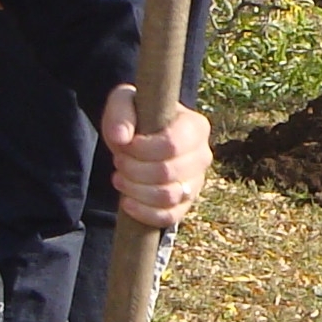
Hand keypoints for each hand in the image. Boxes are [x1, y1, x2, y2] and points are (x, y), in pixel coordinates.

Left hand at [100, 83, 211, 226]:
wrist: (139, 140)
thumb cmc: (137, 117)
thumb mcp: (124, 103)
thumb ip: (120, 113)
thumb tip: (121, 138)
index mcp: (196, 127)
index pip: (172, 144)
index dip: (142, 149)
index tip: (125, 144)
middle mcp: (203, 156)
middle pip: (167, 172)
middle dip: (134, 170)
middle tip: (118, 161)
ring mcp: (196, 183)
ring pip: (168, 197)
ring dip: (135, 190)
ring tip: (120, 178)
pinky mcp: (185, 204)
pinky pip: (169, 217)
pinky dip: (144, 213)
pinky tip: (127, 201)